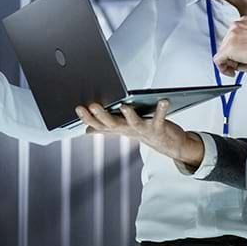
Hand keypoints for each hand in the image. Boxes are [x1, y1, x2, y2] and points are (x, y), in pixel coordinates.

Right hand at [75, 100, 204, 168]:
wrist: (168, 144)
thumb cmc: (144, 131)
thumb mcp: (123, 129)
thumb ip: (106, 127)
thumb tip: (87, 130)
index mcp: (119, 128)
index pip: (99, 124)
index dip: (88, 118)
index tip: (78, 108)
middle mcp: (129, 130)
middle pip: (113, 124)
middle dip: (102, 115)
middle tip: (93, 105)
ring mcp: (144, 130)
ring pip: (134, 123)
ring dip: (129, 115)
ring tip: (124, 106)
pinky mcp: (159, 128)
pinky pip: (160, 118)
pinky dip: (162, 109)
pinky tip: (164, 100)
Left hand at [213, 17, 246, 76]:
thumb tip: (243, 49)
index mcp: (243, 21)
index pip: (232, 38)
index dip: (236, 52)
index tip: (240, 58)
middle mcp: (235, 26)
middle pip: (226, 46)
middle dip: (234, 58)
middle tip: (245, 64)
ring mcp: (231, 36)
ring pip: (223, 53)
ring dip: (233, 64)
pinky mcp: (229, 48)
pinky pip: (218, 61)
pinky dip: (224, 69)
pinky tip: (233, 72)